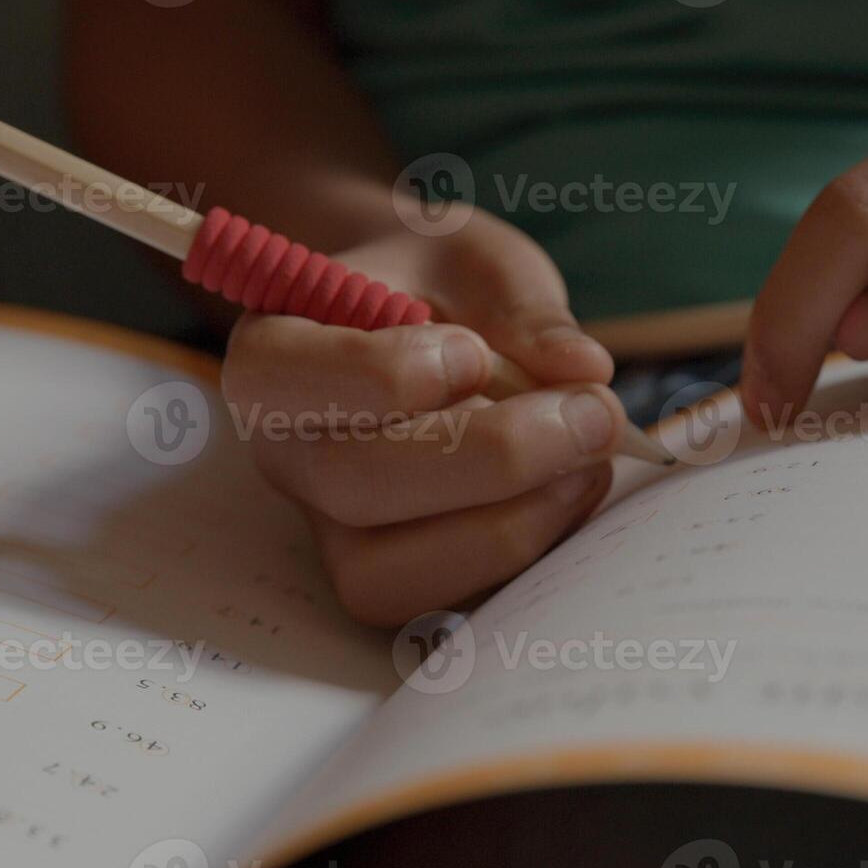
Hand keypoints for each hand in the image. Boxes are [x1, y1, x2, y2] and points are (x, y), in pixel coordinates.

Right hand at [223, 211, 623, 625]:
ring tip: (589, 461)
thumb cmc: (440, 287)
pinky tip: (576, 490)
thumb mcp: (478, 263)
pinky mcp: (394, 577)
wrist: (427, 326)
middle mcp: (288, 455)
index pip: (282, 378)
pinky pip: (445, 603)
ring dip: (508, 525)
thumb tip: (583, 370)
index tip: (473, 350)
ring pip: (385, 574)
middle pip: (349, 485)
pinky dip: (526, 553)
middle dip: (489, 457)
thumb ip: (525, 309)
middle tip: (592, 414)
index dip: (382, 374)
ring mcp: (332, 531)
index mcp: (275, 356)